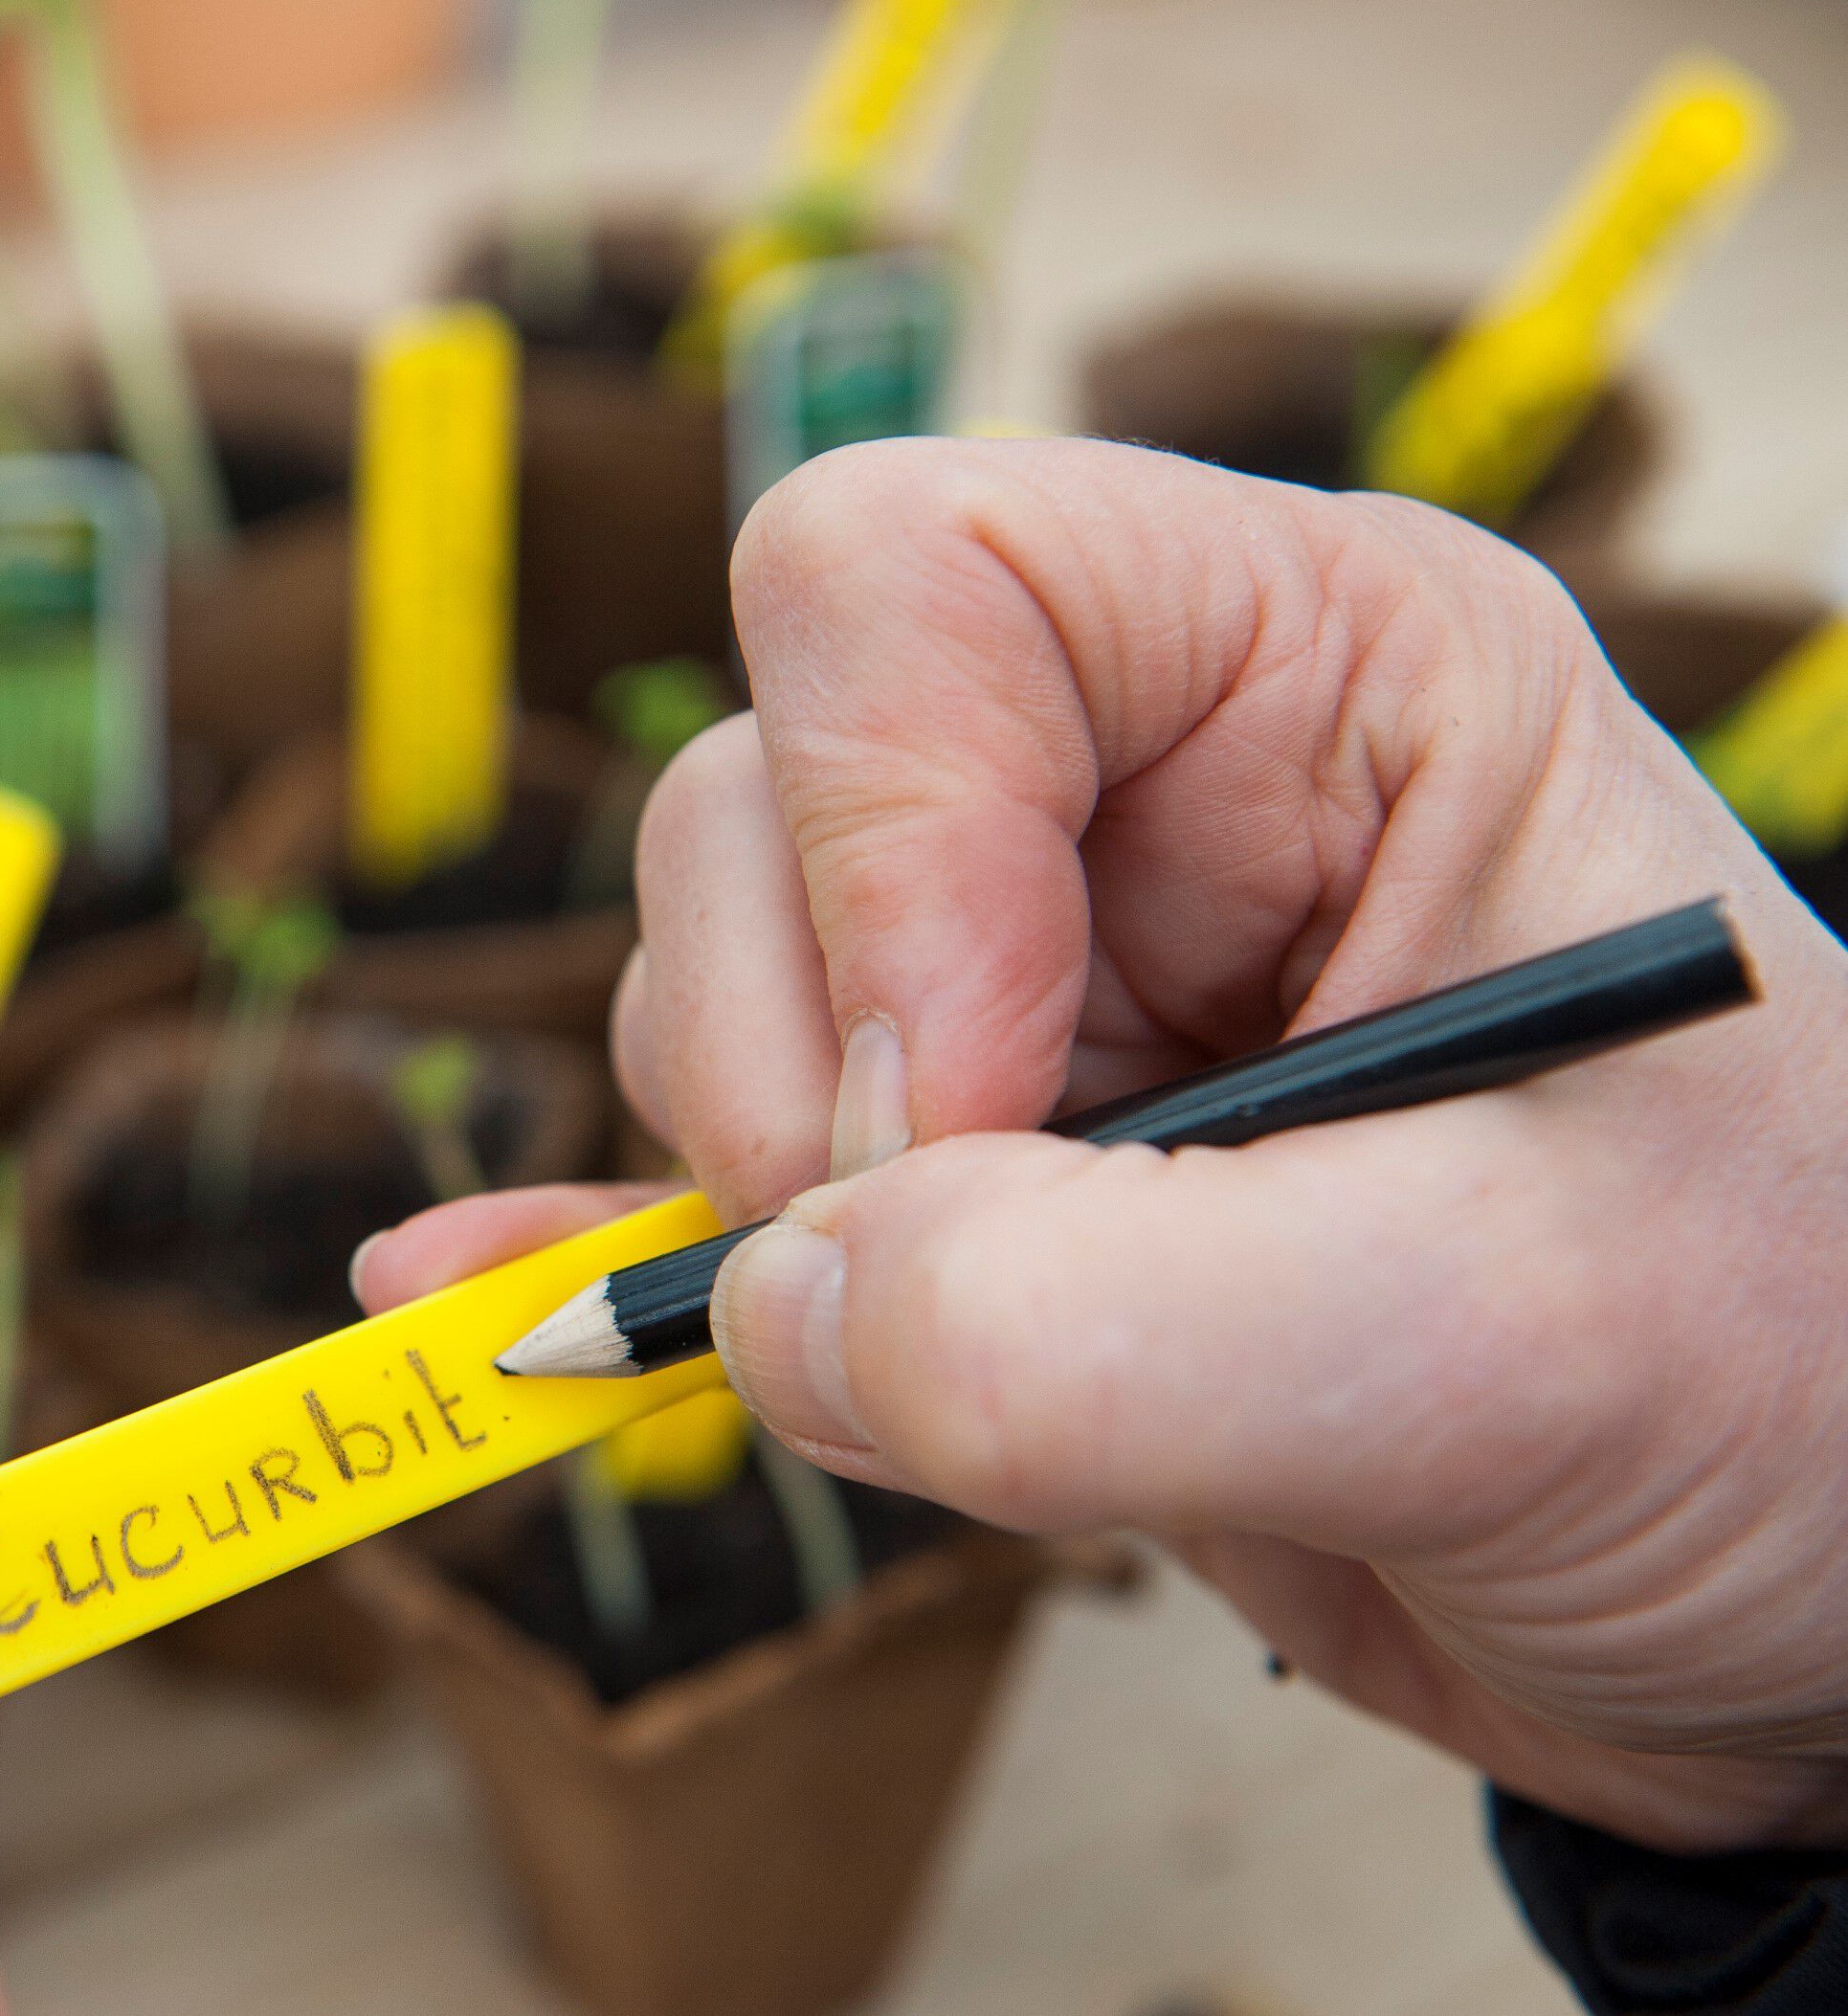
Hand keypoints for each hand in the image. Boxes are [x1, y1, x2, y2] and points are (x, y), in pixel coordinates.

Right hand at [360, 438, 1847, 1854]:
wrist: (1797, 1605)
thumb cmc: (1782, 1388)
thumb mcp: (1509, 1338)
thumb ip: (1117, 1322)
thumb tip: (777, 1304)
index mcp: (1315, 674)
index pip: (912, 582)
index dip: (877, 841)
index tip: (971, 1107)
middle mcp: (1142, 796)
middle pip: (756, 807)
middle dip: (794, 1074)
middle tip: (962, 1275)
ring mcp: (1034, 995)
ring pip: (706, 1008)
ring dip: (768, 1221)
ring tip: (1007, 1383)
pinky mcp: (959, 1186)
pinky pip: (687, 1177)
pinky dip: (589, 1252)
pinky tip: (473, 1317)